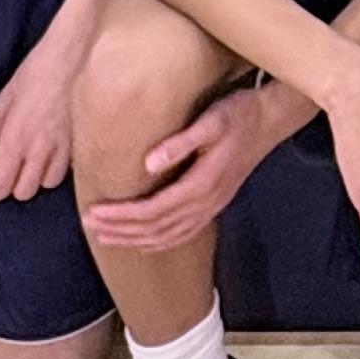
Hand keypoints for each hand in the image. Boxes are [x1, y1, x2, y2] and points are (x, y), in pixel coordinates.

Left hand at [0, 29, 87, 201]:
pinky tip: (49, 157)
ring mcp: (60, 148)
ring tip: (31, 166)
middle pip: (24, 192)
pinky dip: (54, 169)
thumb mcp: (2, 102)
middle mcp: (37, 151)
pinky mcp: (76, 142)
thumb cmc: (30, 78)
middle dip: (13, 187)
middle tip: (9, 174)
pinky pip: (65, 170)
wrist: (66, 62)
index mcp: (14, 141)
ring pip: (47, 184)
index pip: (0, 186)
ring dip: (36, 179)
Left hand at [84, 83, 295, 253]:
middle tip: (89, 225)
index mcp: (202, 184)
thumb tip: (148, 163)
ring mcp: (212, 207)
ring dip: (134, 240)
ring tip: (105, 237)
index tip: (95, 211)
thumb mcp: (212, 120)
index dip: (122, 215)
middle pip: (156, 229)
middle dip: (120, 230)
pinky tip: (143, 242)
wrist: (270, 120)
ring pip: (167, 236)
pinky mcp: (214, 205)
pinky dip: (158, 243)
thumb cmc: (239, 115)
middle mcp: (206, 202)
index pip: (153, 210)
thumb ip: (181, 142)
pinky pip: (182, 234)